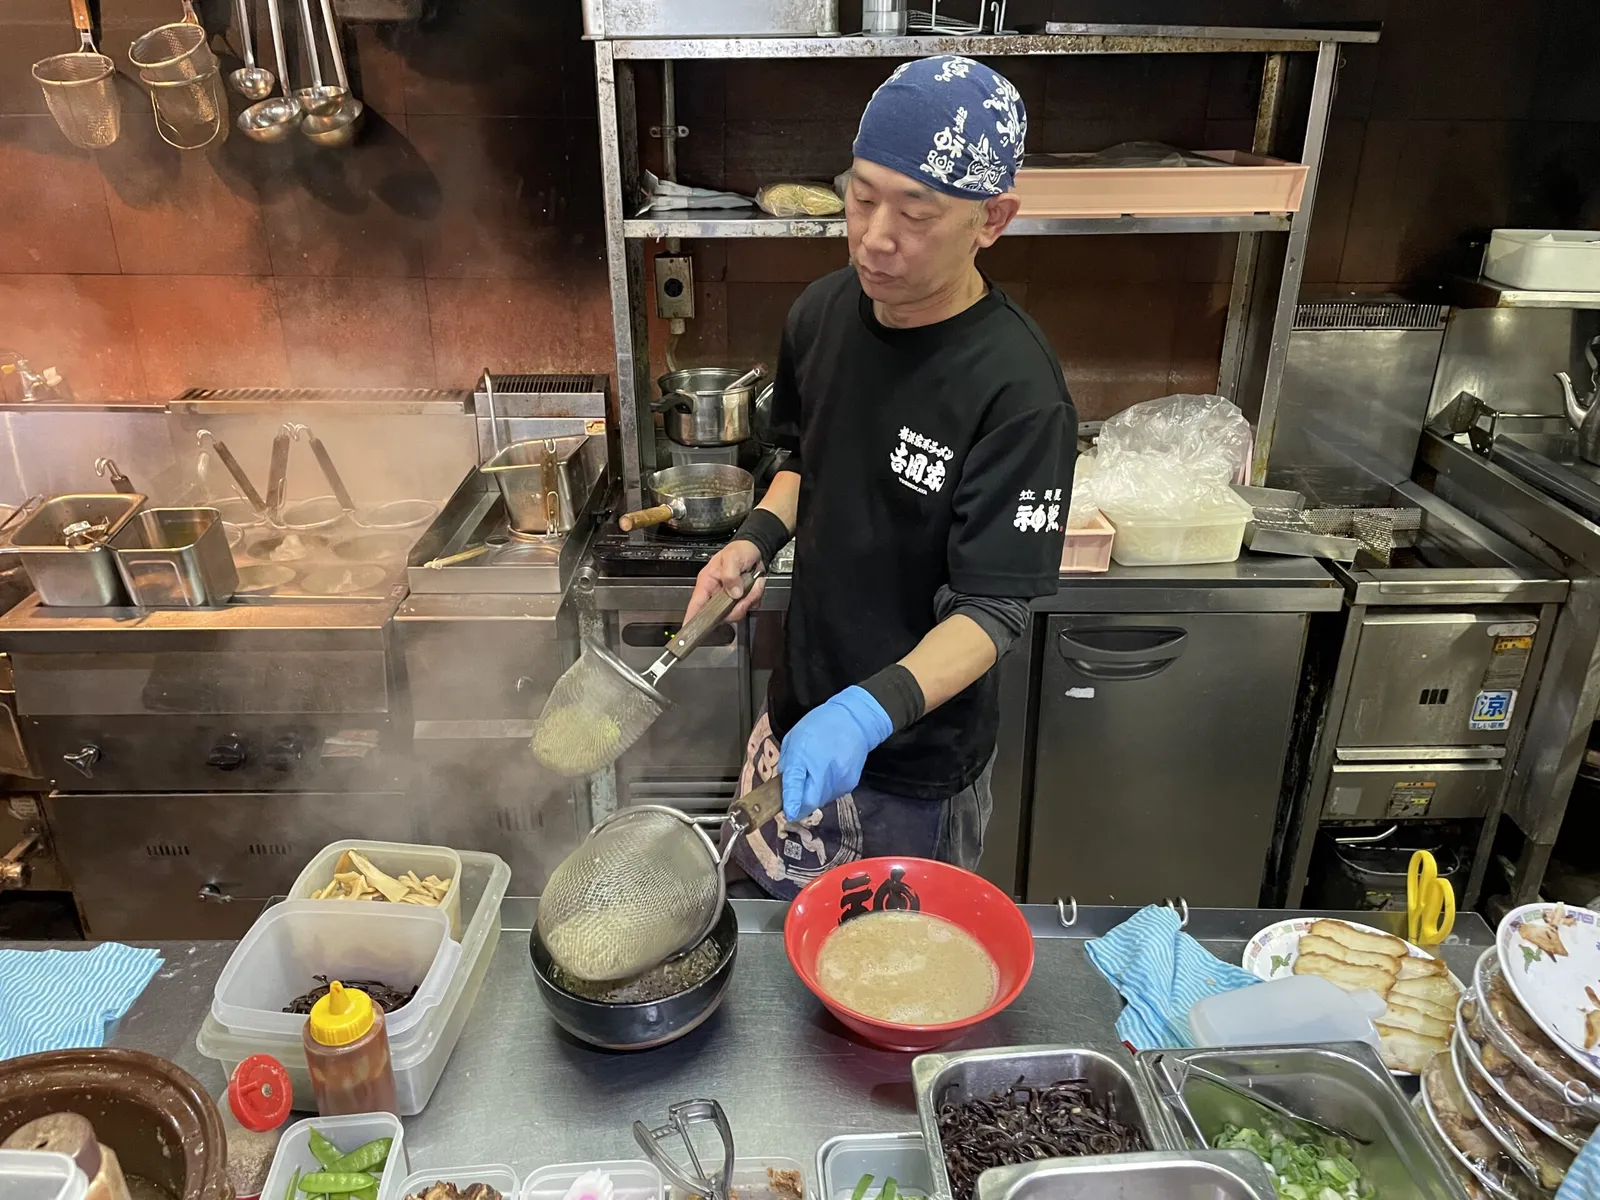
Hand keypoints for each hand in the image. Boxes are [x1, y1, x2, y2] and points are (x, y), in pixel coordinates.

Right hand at [684, 538, 765, 623]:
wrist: (754, 550)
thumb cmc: (738, 550)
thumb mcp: (732, 557)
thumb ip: (730, 575)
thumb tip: (733, 593)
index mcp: (707, 583)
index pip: (696, 604)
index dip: (691, 618)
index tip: (688, 629)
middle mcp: (716, 593)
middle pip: (721, 614)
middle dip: (737, 606)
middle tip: (746, 594)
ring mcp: (728, 598)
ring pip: (736, 612)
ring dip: (749, 599)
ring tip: (753, 584)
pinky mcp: (740, 600)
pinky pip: (748, 608)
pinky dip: (755, 598)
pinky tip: (755, 586)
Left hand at [778, 686, 893, 820]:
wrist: (853, 721)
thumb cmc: (819, 726)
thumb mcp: (793, 740)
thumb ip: (787, 766)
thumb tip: (784, 789)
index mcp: (804, 757)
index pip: (796, 788)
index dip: (791, 804)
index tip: (787, 813)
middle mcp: (824, 772)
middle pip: (810, 802)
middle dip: (801, 801)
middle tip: (797, 789)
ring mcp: (840, 780)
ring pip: (821, 801)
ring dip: (814, 794)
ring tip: (816, 773)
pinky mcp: (850, 784)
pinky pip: (833, 794)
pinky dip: (826, 789)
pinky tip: (828, 772)